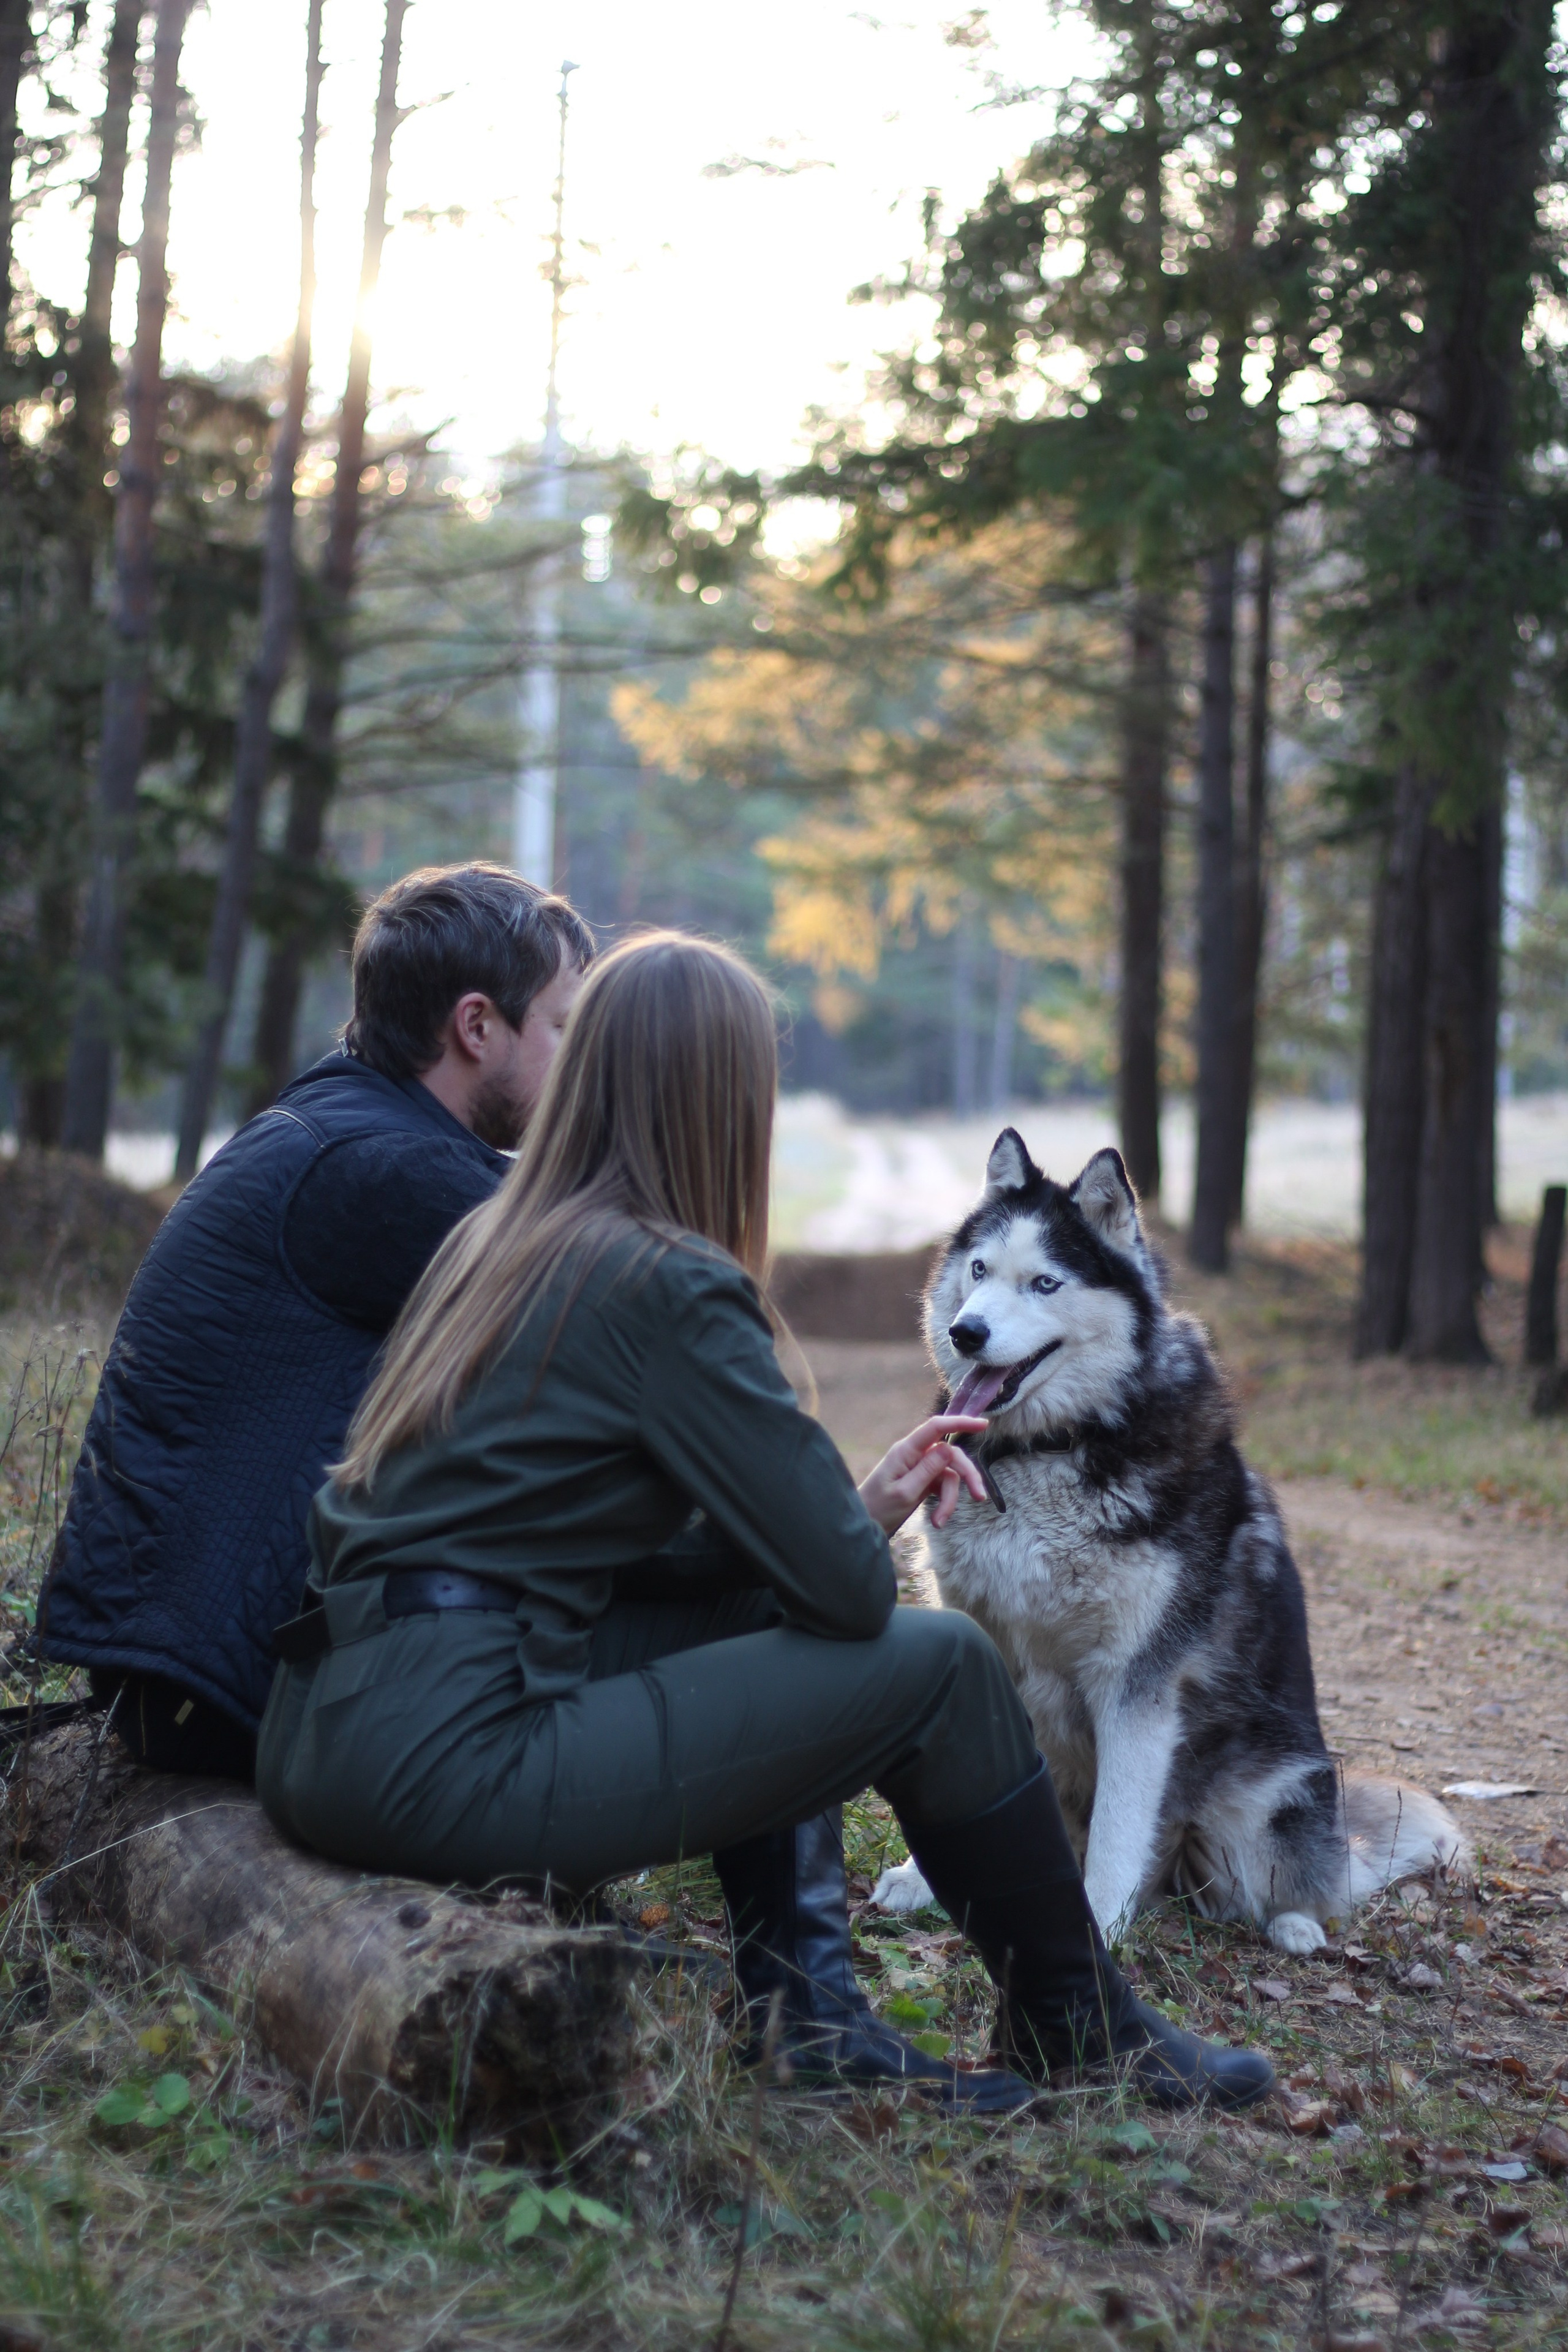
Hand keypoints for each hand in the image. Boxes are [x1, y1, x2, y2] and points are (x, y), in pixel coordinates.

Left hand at [858, 1414, 990, 1534]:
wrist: (864, 1526)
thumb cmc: (878, 1508)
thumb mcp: (904, 1492)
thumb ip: (927, 1470)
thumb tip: (948, 1447)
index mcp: (906, 1451)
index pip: (936, 1428)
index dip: (960, 1422)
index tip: (983, 1425)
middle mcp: (914, 1455)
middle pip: (950, 1455)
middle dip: (966, 1475)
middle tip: (979, 1496)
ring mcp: (919, 1468)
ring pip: (949, 1474)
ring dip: (951, 1499)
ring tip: (940, 1522)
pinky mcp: (923, 1481)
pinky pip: (943, 1486)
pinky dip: (944, 1503)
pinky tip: (938, 1521)